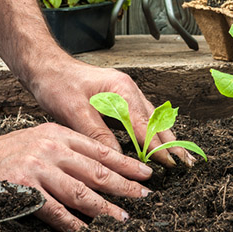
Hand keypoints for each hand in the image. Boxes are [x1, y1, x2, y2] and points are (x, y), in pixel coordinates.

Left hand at [0, 0, 193, 166]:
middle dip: (172, 143)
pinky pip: (142, 117)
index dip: (158, 147)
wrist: (45, 66)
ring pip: (152, 119)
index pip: (145, 125)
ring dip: (165, 138)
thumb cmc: (57, 84)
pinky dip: (152, 132)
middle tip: (187, 163)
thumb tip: (116, 157)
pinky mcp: (119, 98)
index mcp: (121, 90)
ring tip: (180, 156)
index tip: (171, 164)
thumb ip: (97, 134)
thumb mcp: (74, 111)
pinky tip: (158, 142)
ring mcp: (126, 93)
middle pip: (156, 121)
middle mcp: (128, 90)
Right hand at [0, 122, 152, 230]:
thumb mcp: (39, 139)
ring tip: (122, 217)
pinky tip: (85, 229)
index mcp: (58, 134)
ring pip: (81, 192)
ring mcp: (38, 169)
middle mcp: (51, 148)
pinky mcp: (24, 189)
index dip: (126, 163)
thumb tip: (99, 170)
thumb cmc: (5, 154)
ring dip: (104, 207)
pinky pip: (55, 210)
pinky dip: (72, 222)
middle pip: (97, 170)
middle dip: (124, 185)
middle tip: (144, 196)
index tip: (145, 173)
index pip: (100, 149)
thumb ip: (67, 150)